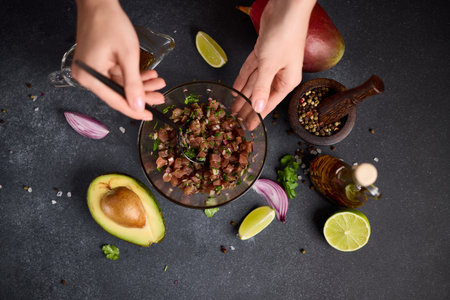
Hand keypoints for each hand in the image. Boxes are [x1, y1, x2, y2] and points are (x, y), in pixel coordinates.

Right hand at [72, 0, 165, 119]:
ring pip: (120, 85)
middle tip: (160, 96)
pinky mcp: (96, 63)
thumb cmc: (110, 23)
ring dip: (140, 84)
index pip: (115, 101)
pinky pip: (116, 75)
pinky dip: (132, 76)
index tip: (150, 115)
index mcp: (90, 77)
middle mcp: (87, 76)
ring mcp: (91, 70)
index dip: (135, 110)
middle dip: (142, 95)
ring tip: (158, 82)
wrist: (98, 2)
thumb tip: (139, 106)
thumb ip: (134, 84)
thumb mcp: (127, 55)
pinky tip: (148, 75)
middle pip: (118, 93)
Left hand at [233, 0, 314, 128]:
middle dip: (247, 108)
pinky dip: (243, 79)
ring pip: (254, 84)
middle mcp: (280, 74)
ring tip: (233, 108)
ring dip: (243, 95)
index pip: (268, 104)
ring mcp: (271, 64)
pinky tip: (236, 89)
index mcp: (287, 81)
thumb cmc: (285, 35)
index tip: (249, 127)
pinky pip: (251, 70)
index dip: (257, 116)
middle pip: (260, 95)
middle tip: (236, 120)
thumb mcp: (270, 65)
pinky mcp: (263, 53)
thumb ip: (261, 87)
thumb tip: (257, 108)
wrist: (286, 8)